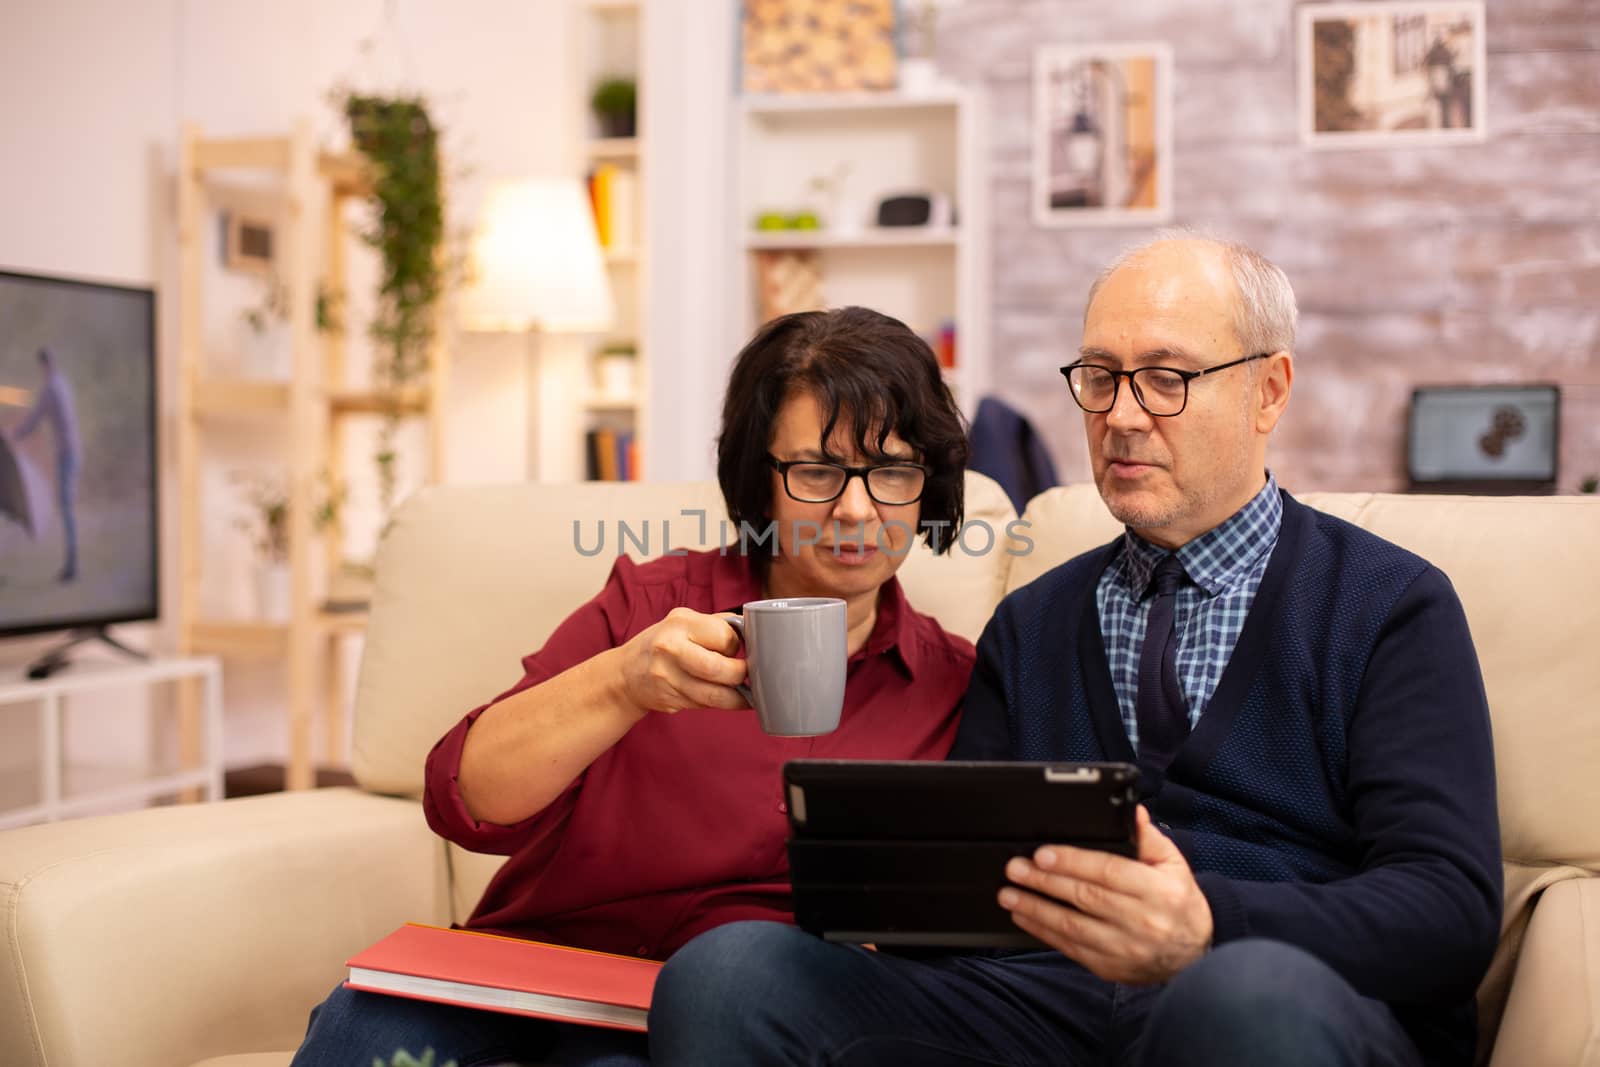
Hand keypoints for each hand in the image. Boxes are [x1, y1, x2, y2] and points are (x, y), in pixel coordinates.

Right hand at [616, 607, 747, 715]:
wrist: (625, 674)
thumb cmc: (662, 643)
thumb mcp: (683, 621)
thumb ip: (715, 624)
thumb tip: (752, 631)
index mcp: (679, 625)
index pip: (724, 637)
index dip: (735, 645)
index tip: (733, 648)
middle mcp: (671, 650)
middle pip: (720, 670)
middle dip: (740, 675)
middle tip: (745, 674)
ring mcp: (668, 679)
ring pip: (715, 696)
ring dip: (737, 698)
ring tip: (746, 695)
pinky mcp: (670, 701)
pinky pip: (704, 705)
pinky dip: (718, 703)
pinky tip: (724, 698)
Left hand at [998, 806, 1212, 983]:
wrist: (1194, 955)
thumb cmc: (1178, 902)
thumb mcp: (1173, 864)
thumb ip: (1148, 838)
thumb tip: (1131, 811)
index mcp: (1158, 890)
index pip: (1109, 871)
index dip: (1073, 861)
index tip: (1042, 854)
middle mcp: (1141, 921)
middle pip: (1085, 897)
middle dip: (1044, 882)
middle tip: (1015, 869)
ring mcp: (1125, 948)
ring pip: (1072, 927)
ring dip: (1035, 909)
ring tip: (1009, 895)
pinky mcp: (1110, 968)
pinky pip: (1071, 948)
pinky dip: (1044, 932)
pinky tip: (1024, 917)